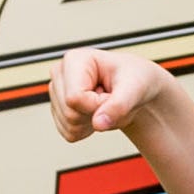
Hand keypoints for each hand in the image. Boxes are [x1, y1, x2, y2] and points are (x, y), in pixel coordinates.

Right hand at [50, 48, 172, 142]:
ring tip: (104, 104)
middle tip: (110, 99)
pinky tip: (96, 112)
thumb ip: (118, 106)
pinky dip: (87, 130)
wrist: (136, 88)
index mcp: (74, 59)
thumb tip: (98, 124)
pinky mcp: (58, 110)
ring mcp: (57, 92)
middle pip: (70, 113)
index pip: (74, 98)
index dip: (97, 105)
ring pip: (68, 126)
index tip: (112, 94)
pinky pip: (69, 133)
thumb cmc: (136, 80)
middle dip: (95, 114)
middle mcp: (60, 74)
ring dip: (92, 123)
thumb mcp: (135, 89)